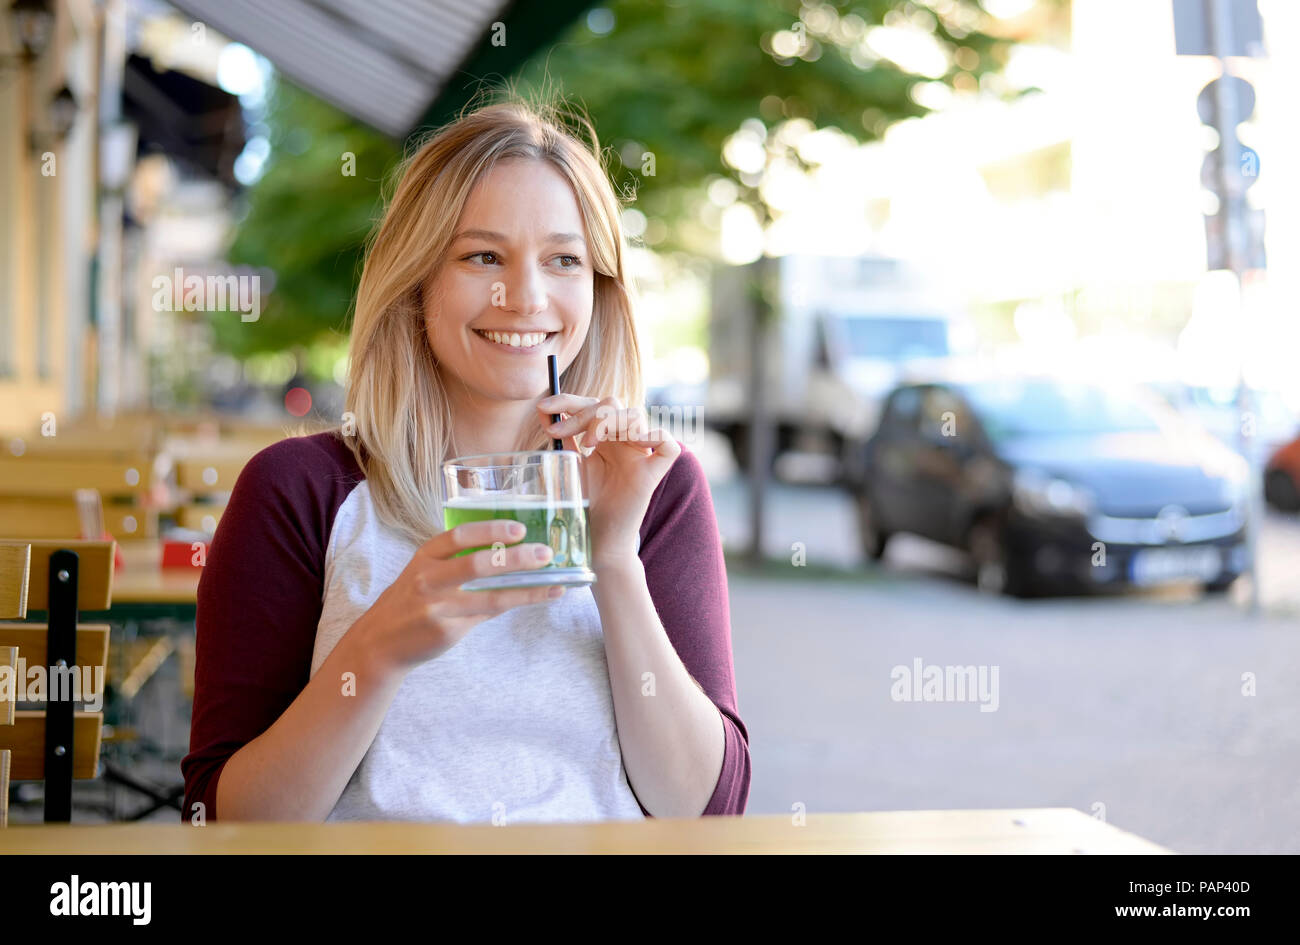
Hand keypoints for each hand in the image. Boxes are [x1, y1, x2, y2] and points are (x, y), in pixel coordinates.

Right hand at [353, 519, 562, 673]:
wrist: (380, 642)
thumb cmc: (411, 601)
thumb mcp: (424, 573)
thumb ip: (458, 562)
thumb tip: (510, 553)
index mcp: (425, 557)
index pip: (459, 536)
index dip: (490, 531)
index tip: (519, 529)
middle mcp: (429, 579)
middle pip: (477, 564)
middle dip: (515, 558)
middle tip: (544, 554)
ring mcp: (438, 607)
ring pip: (490, 597)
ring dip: (526, 588)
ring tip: (555, 582)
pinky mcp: (447, 630)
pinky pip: (487, 616)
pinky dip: (514, 605)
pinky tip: (537, 598)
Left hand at [536, 394, 680, 567]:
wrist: (596, 536)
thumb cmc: (587, 501)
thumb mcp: (570, 462)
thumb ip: (563, 436)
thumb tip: (543, 411)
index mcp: (606, 434)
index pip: (593, 402)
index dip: (569, 400)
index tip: (543, 407)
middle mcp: (625, 439)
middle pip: (612, 402)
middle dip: (582, 412)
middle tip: (558, 433)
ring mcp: (641, 454)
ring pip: (635, 414)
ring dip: (606, 421)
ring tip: (587, 443)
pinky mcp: (653, 473)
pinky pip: (669, 444)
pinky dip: (655, 436)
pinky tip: (632, 443)